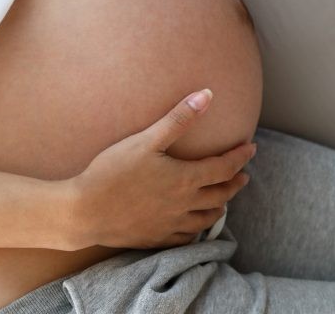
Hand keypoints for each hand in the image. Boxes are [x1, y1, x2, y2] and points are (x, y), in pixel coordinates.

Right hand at [64, 88, 256, 250]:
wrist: (84, 211)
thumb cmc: (112, 171)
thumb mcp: (147, 140)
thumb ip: (179, 118)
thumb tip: (207, 95)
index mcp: (185, 179)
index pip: (224, 167)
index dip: (240, 157)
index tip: (251, 148)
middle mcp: (184, 205)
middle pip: (221, 195)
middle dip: (235, 182)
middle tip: (243, 175)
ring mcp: (171, 225)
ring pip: (207, 219)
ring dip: (220, 207)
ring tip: (224, 201)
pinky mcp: (155, 238)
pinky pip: (186, 238)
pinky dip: (197, 230)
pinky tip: (194, 226)